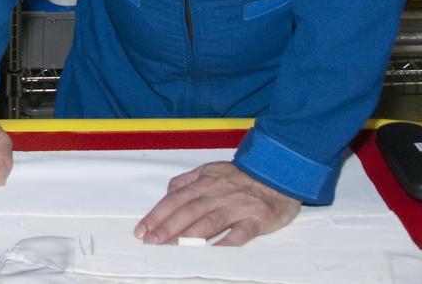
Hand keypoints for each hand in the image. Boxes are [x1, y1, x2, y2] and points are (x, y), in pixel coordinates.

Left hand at [135, 160, 299, 245]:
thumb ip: (188, 180)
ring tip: (172, 247)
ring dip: (189, 235)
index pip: (175, 199)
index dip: (157, 214)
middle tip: (151, 241)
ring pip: (209, 221)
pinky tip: (212, 251)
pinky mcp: (257, 219)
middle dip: (167, 227)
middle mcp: (218, 193)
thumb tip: (169, 191)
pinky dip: (226, 242)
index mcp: (205, 182)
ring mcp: (237, 206)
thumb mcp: (211, 170)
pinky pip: (240, 233)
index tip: (142, 229)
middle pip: (188, 211)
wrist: (279, 174)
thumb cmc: (241, 177)